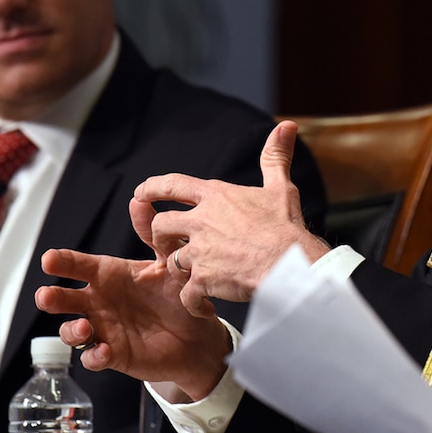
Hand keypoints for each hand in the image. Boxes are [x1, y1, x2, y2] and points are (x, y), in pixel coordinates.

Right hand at [37, 248, 232, 400]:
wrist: (197, 334)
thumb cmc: (177, 294)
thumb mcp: (168, 262)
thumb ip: (153, 235)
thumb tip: (140, 201)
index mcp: (109, 275)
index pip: (79, 266)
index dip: (63, 262)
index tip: (49, 259)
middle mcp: (99, 301)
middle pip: (65, 299)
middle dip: (51, 297)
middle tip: (45, 296)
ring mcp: (103, 329)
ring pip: (71, 330)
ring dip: (71, 330)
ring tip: (84, 328)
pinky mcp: (112, 354)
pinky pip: (93, 358)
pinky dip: (94, 356)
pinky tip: (102, 352)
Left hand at [133, 121, 329, 312]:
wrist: (291, 264)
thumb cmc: (286, 226)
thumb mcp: (280, 186)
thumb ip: (275, 157)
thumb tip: (286, 126)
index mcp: (215, 196)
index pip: (172, 184)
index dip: (152, 187)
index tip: (141, 193)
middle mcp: (201, 221)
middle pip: (160, 225)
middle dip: (159, 237)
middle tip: (167, 247)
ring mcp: (200, 251)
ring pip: (171, 262)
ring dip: (180, 271)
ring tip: (195, 279)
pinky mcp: (203, 279)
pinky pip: (186, 294)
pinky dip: (193, 302)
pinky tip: (204, 306)